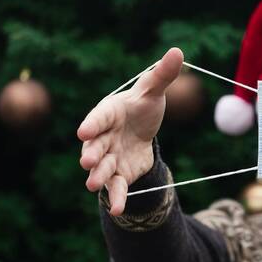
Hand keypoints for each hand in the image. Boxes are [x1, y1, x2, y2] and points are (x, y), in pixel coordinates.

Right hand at [77, 48, 183, 215]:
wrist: (143, 131)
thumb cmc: (143, 106)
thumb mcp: (154, 91)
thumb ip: (162, 75)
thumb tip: (177, 51)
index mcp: (109, 112)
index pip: (99, 117)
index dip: (92, 124)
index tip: (83, 132)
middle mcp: (103, 136)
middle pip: (95, 145)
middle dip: (91, 153)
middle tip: (86, 161)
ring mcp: (108, 156)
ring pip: (101, 168)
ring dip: (97, 176)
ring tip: (92, 184)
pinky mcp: (119, 174)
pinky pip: (116, 187)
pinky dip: (117, 198)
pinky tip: (118, 210)